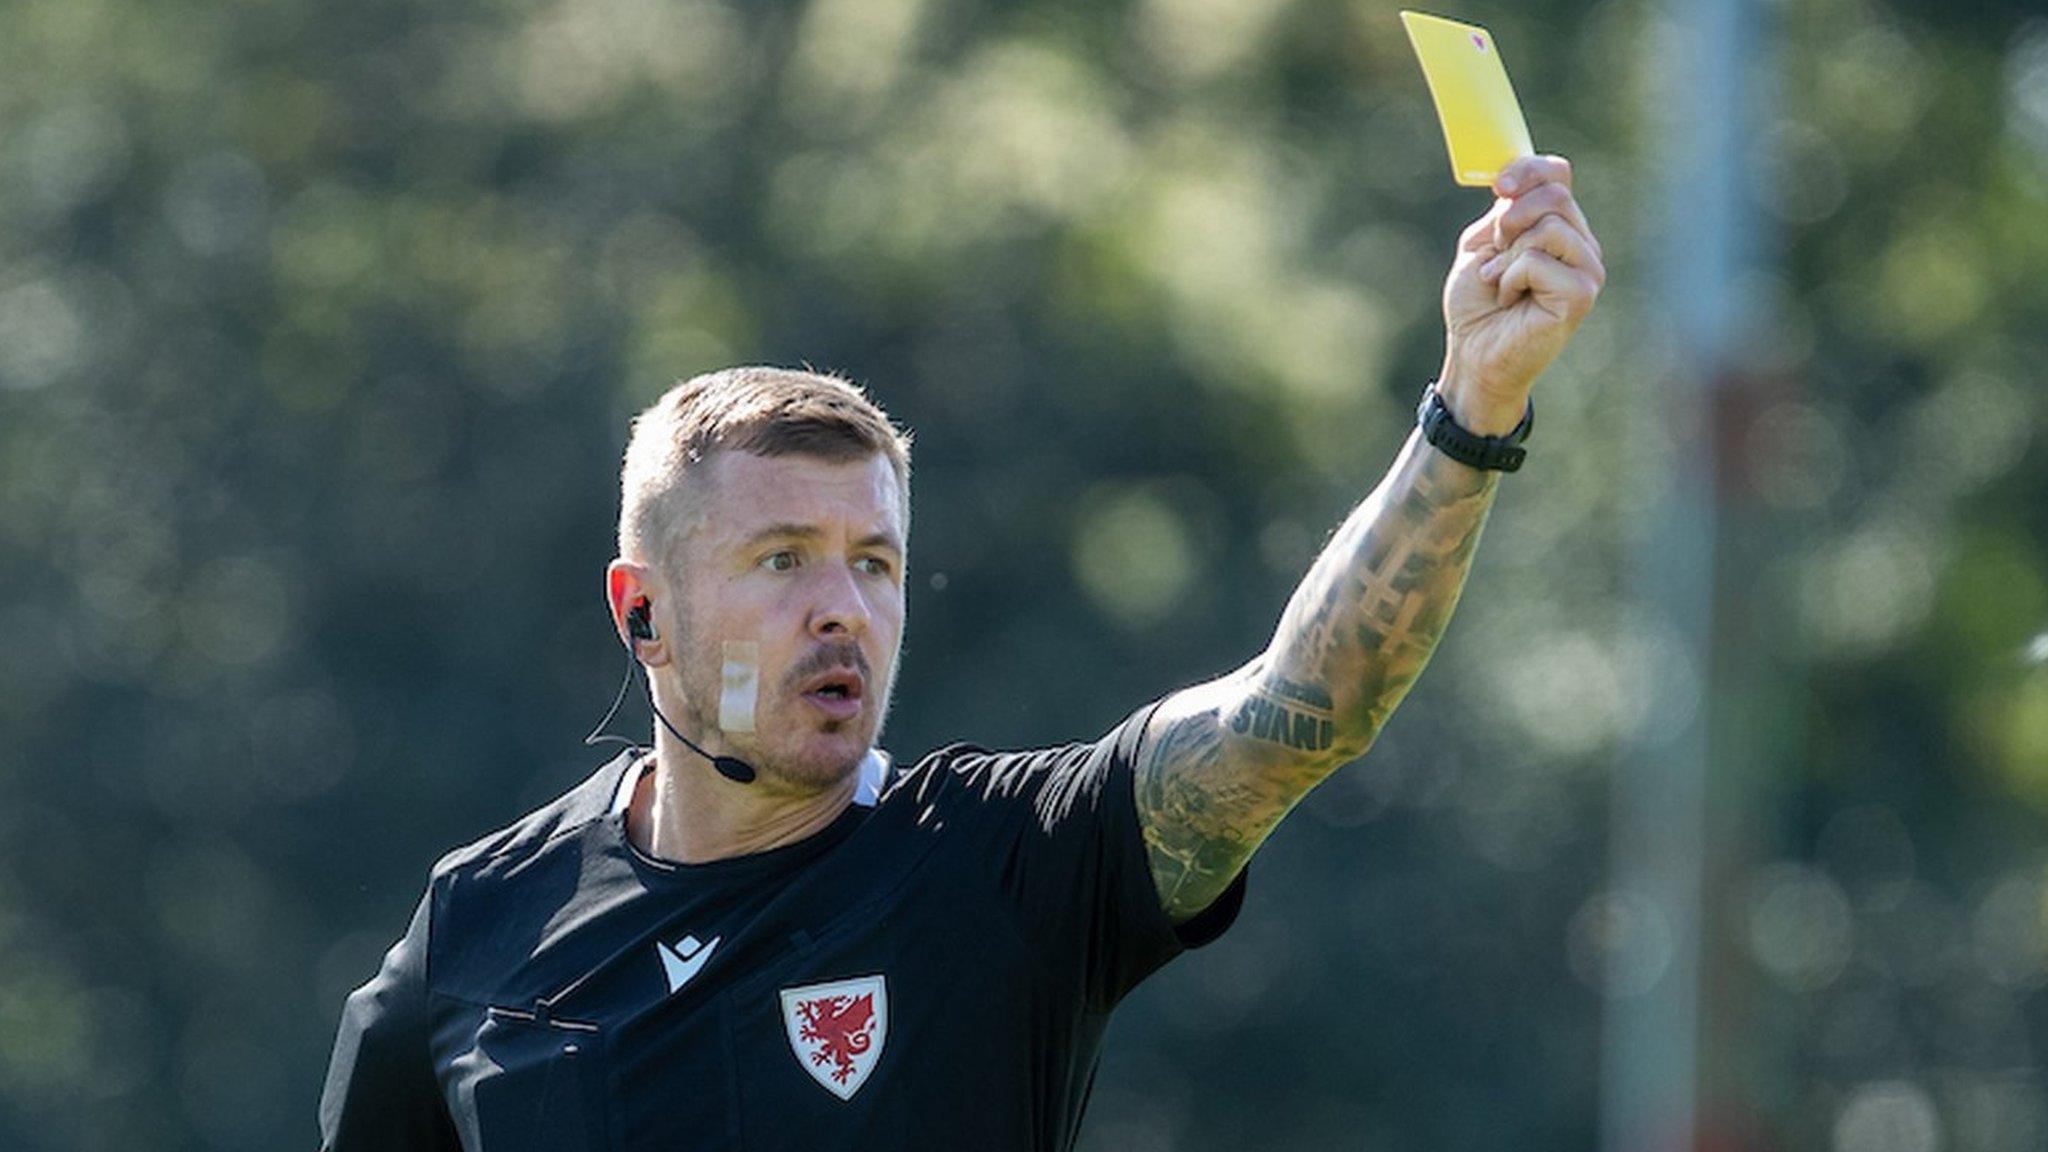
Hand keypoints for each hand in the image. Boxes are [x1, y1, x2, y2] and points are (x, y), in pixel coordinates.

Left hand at [1436, 155, 1605, 434]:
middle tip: (1494, 256)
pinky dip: (1511, 278)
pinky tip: (1511, 301)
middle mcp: (1582, 244)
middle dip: (1510, 221)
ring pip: (1547, 227)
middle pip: (1554, 195)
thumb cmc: (1478, 304)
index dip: (1528, 171)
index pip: (1558, 175)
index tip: (1499, 187)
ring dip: (1507, 257)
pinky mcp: (1581, 293)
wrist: (1474, 353)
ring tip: (1503, 284)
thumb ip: (1504, 210)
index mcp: (1561, 226)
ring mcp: (1588, 269)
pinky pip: (1538, 260)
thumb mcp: (1483, 244)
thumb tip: (1513, 177)